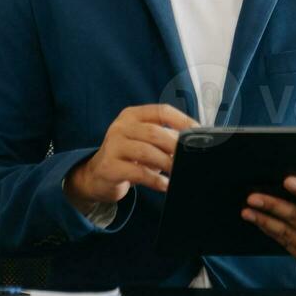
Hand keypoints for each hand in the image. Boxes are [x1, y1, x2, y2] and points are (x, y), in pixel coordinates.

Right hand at [65, 104, 197, 212]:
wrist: (96, 175)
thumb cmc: (128, 156)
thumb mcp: (144, 141)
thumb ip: (164, 137)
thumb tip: (192, 142)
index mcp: (132, 115)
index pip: (162, 111)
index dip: (183, 121)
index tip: (199, 133)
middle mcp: (121, 127)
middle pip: (155, 132)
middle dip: (175, 146)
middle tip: (189, 158)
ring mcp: (113, 145)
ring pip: (146, 151)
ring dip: (167, 163)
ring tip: (178, 172)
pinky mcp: (110, 166)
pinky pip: (138, 172)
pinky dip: (156, 180)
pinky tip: (165, 184)